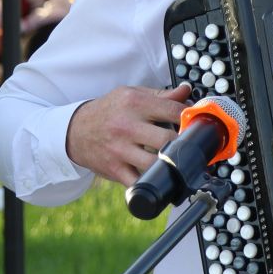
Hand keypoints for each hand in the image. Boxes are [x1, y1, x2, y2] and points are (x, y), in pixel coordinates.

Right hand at [66, 81, 191, 187]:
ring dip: (171, 166)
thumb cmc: (108, 111)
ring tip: (179, 163)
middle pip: (167, 140)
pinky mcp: (115, 169)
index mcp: (134, 103)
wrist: (75, 130)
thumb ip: (160, 96)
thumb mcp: (130, 95)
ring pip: (156, 164)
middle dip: (184, 145)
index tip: (197, 125)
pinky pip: (139, 182)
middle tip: (191, 147)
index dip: (191, 119)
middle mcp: (127, 126)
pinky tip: (161, 179)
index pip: (173, 111)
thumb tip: (186, 91)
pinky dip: (153, 182)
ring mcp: (120, 150)